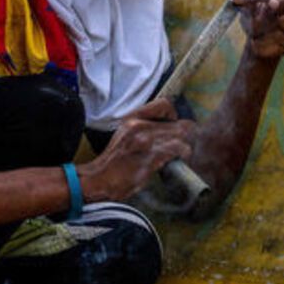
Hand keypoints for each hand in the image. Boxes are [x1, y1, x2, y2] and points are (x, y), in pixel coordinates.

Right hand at [78, 98, 195, 201]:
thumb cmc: (113, 162)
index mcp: (132, 118)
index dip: (174, 115)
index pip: (164, 104)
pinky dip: (183, 154)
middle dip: (185, 136)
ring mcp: (146, 140)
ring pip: (182, 135)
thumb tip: (165, 131)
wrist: (98, 180)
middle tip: (182, 146)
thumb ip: (142, 128)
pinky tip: (179, 160)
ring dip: (185, 146)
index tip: (174, 125)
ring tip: (181, 155)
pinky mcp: (152, 155)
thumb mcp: (124, 135)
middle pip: (179, 123)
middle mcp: (139, 125)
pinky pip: (179, 148)